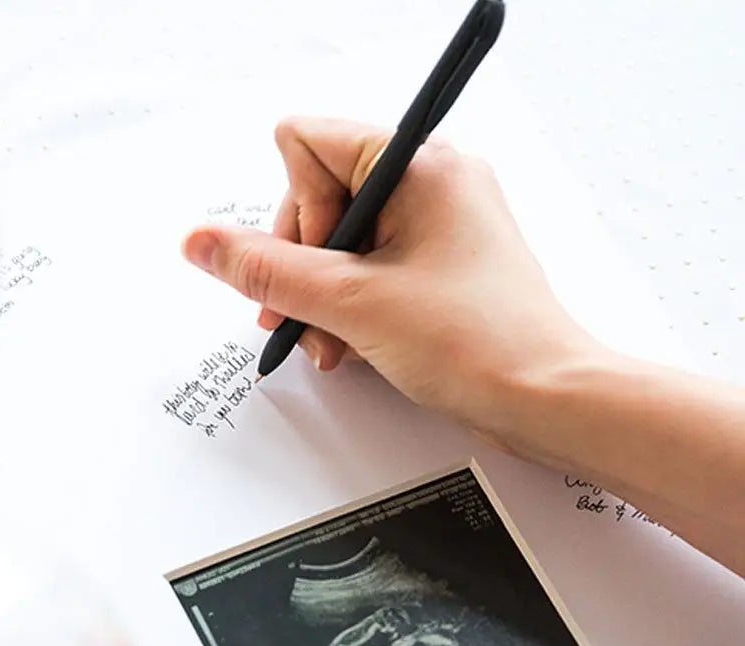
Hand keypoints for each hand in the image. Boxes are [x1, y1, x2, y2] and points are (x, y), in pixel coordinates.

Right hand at [181, 117, 604, 447]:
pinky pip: (365, 273)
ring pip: (336, 246)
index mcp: (418, 163)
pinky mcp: (433, 268)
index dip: (294, 210)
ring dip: (320, 299)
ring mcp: (432, 226)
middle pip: (316, 199)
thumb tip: (203, 242)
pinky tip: (350, 347)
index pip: (306, 143)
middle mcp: (428, 183)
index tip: (317, 263)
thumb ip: (266, 270)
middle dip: (302, 267)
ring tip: (335, 344)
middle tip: (307, 315)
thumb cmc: (479, 342)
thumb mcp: (350, 302)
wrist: (543, 400)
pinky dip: (347, 310)